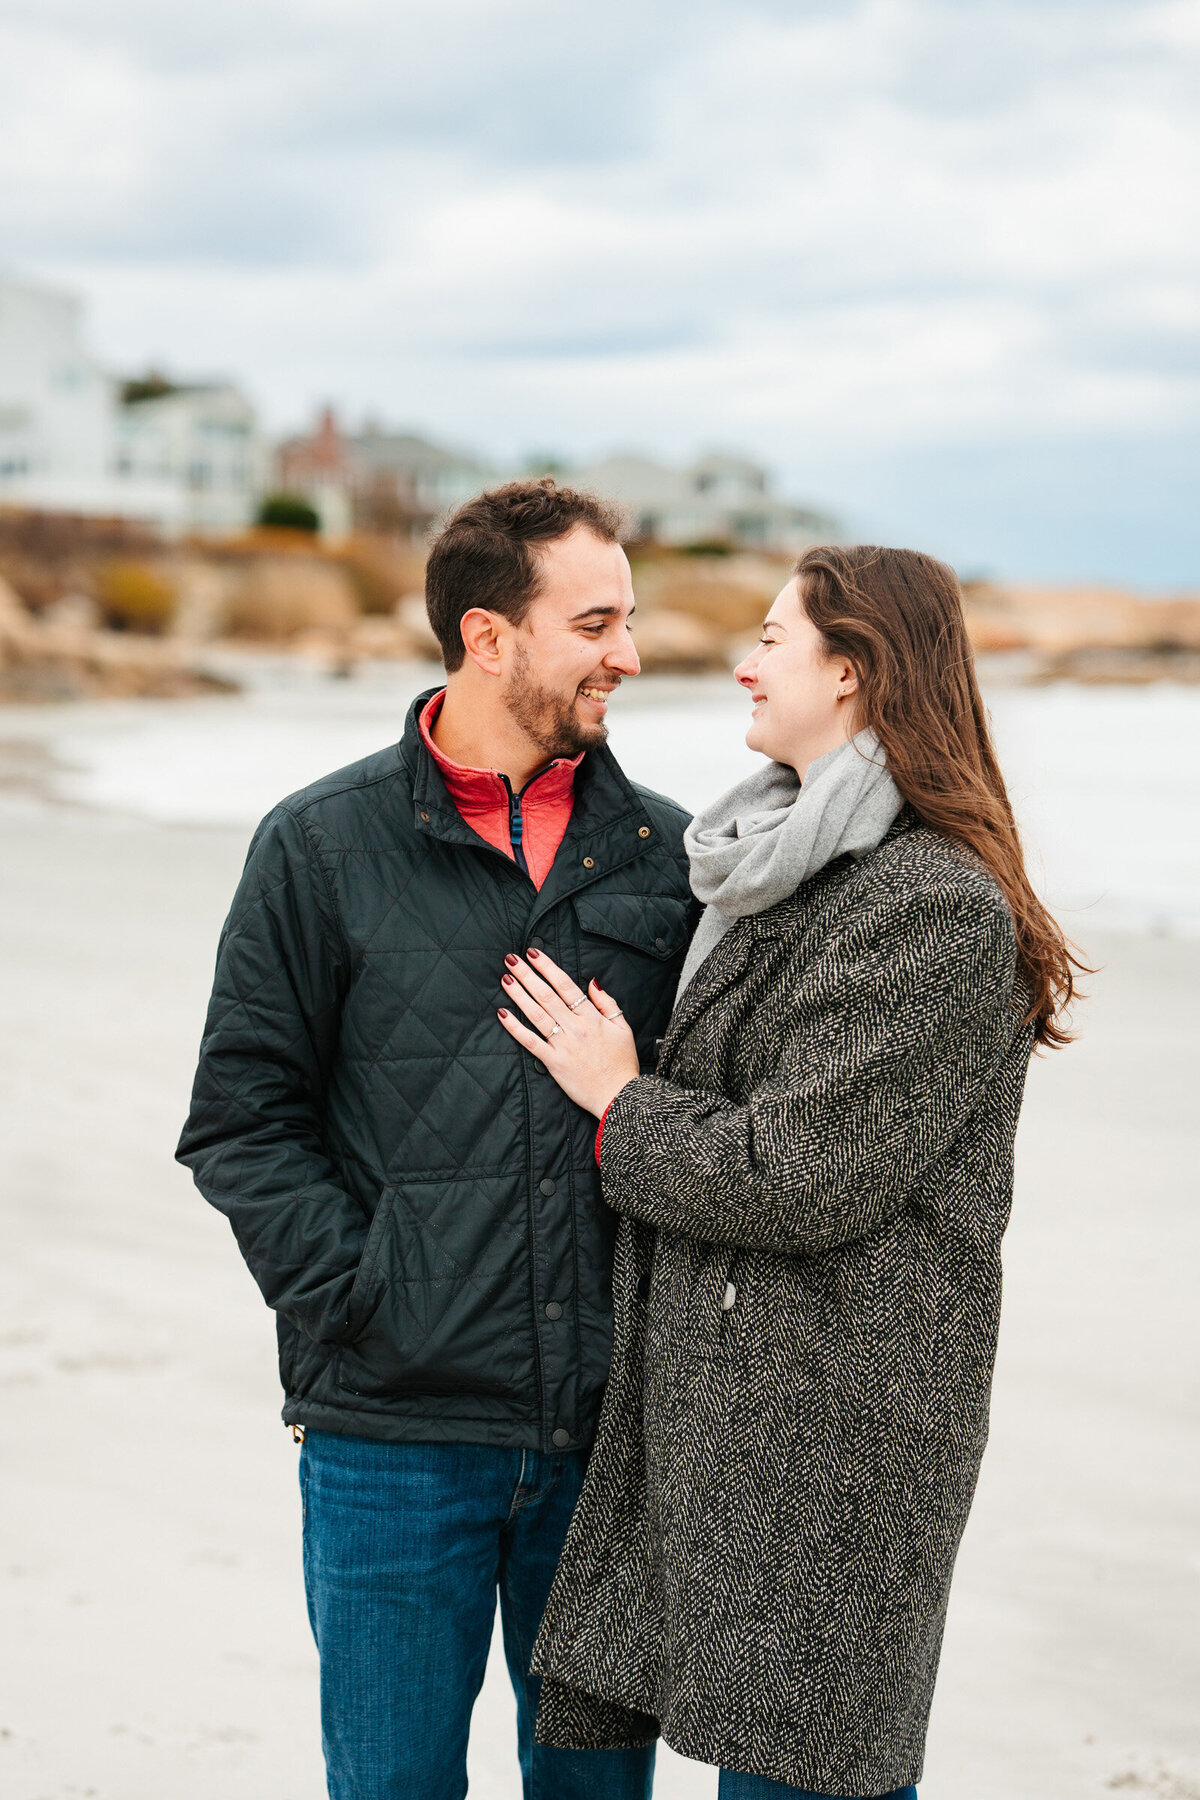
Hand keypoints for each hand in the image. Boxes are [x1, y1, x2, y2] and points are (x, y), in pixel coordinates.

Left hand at [497, 947, 639, 1118]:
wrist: (619, 1096)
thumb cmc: (622, 1064)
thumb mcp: (623, 1028)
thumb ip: (607, 1003)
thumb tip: (592, 982)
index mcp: (592, 1017)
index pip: (565, 985)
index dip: (547, 967)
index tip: (533, 954)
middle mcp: (575, 1027)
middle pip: (546, 995)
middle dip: (527, 975)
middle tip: (511, 959)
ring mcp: (563, 1044)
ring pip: (536, 1014)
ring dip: (519, 995)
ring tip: (505, 979)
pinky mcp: (553, 1062)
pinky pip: (530, 1042)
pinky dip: (515, 1028)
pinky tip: (503, 1014)